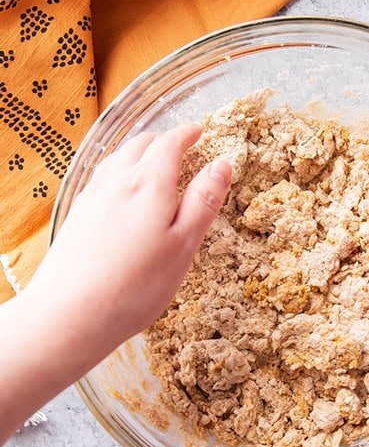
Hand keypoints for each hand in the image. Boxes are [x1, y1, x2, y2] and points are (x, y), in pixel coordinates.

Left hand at [23, 124, 231, 361]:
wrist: (69, 314)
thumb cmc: (137, 284)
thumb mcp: (184, 244)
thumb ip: (203, 201)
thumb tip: (222, 165)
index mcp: (149, 183)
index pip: (169, 144)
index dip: (187, 134)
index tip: (199, 132)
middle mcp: (117, 180)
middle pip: (140, 144)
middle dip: (163, 139)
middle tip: (181, 146)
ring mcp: (92, 196)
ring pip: (118, 158)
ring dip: (140, 153)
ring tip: (154, 163)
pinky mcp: (77, 214)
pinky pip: (103, 177)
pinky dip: (121, 171)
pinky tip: (124, 191)